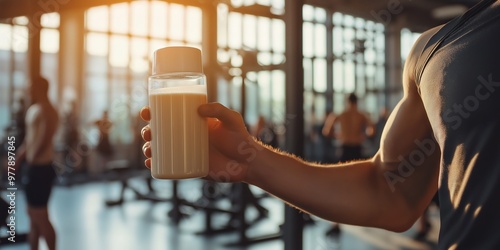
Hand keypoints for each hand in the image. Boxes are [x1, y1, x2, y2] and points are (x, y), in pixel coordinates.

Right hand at [140, 103, 261, 181]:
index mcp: (192, 122)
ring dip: (148, 148)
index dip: (153, 112)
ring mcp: (186, 152)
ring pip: (161, 149)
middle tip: (148, 133)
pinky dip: (155, 165)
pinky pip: (168, 166)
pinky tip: (150, 163)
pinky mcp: (189, 167)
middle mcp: (186, 136)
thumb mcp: (231, 119)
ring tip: (149, 149)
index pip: (168, 114)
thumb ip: (219, 110)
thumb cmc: (240, 137)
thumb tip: (199, 109)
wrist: (248, 162)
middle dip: (147, 131)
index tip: (147, 112)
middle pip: (159, 132)